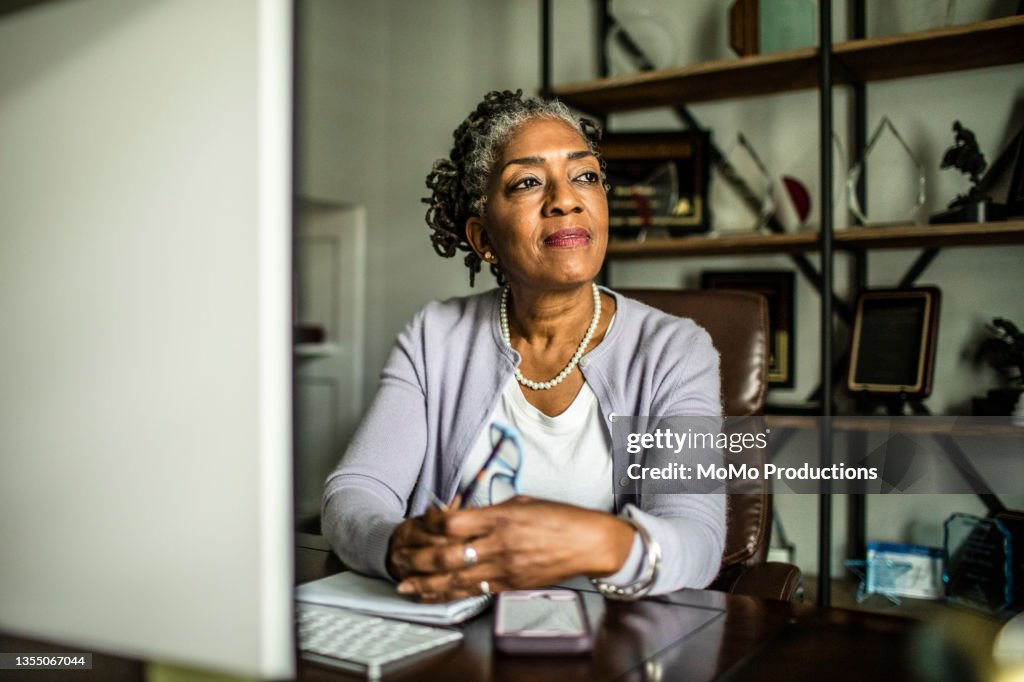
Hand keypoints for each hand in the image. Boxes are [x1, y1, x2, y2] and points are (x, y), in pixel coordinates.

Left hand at [392, 496, 633, 601]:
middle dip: (418, 558)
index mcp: (501, 517)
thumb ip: (491, 510)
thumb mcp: (522, 502)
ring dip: (426, 584)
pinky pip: (475, 592)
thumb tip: (464, 514)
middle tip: (399, 558)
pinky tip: (434, 596)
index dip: (430, 523)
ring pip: (456, 579)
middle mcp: (499, 544)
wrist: (589, 542)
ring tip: (405, 585)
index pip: (453, 522)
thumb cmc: (559, 518)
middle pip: (447, 554)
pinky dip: (450, 595)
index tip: (419, 521)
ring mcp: (504, 568)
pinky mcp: (510, 585)